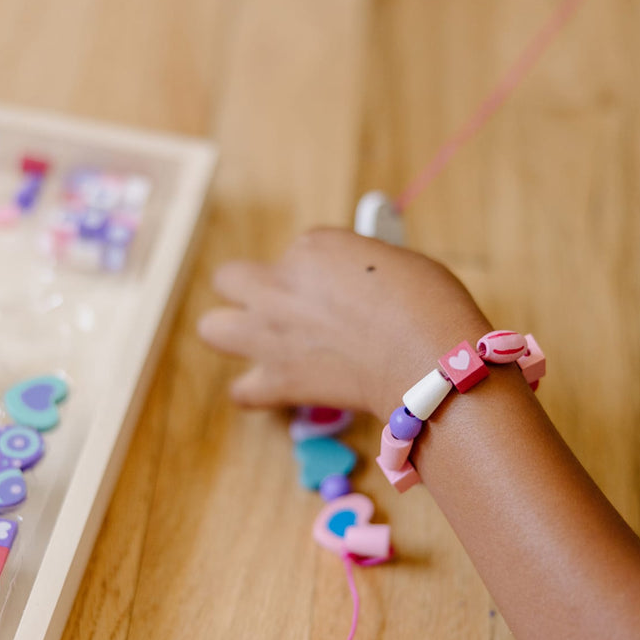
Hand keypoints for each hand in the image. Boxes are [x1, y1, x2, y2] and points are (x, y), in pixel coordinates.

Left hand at [198, 227, 491, 418]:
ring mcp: (271, 335)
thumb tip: (353, 282)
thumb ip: (359, 267)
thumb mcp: (394, 261)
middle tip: (281, 306)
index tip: (345, 288)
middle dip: (247, 289)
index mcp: (311, 248)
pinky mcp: (278, 381)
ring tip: (264, 343)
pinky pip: (241, 391)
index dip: (321, 272)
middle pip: (229, 278)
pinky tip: (277, 386)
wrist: (427, 357)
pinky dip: (255, 391)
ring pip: (212, 328)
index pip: (300, 252)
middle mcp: (279, 287)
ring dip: (234, 333)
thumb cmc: (427, 303)